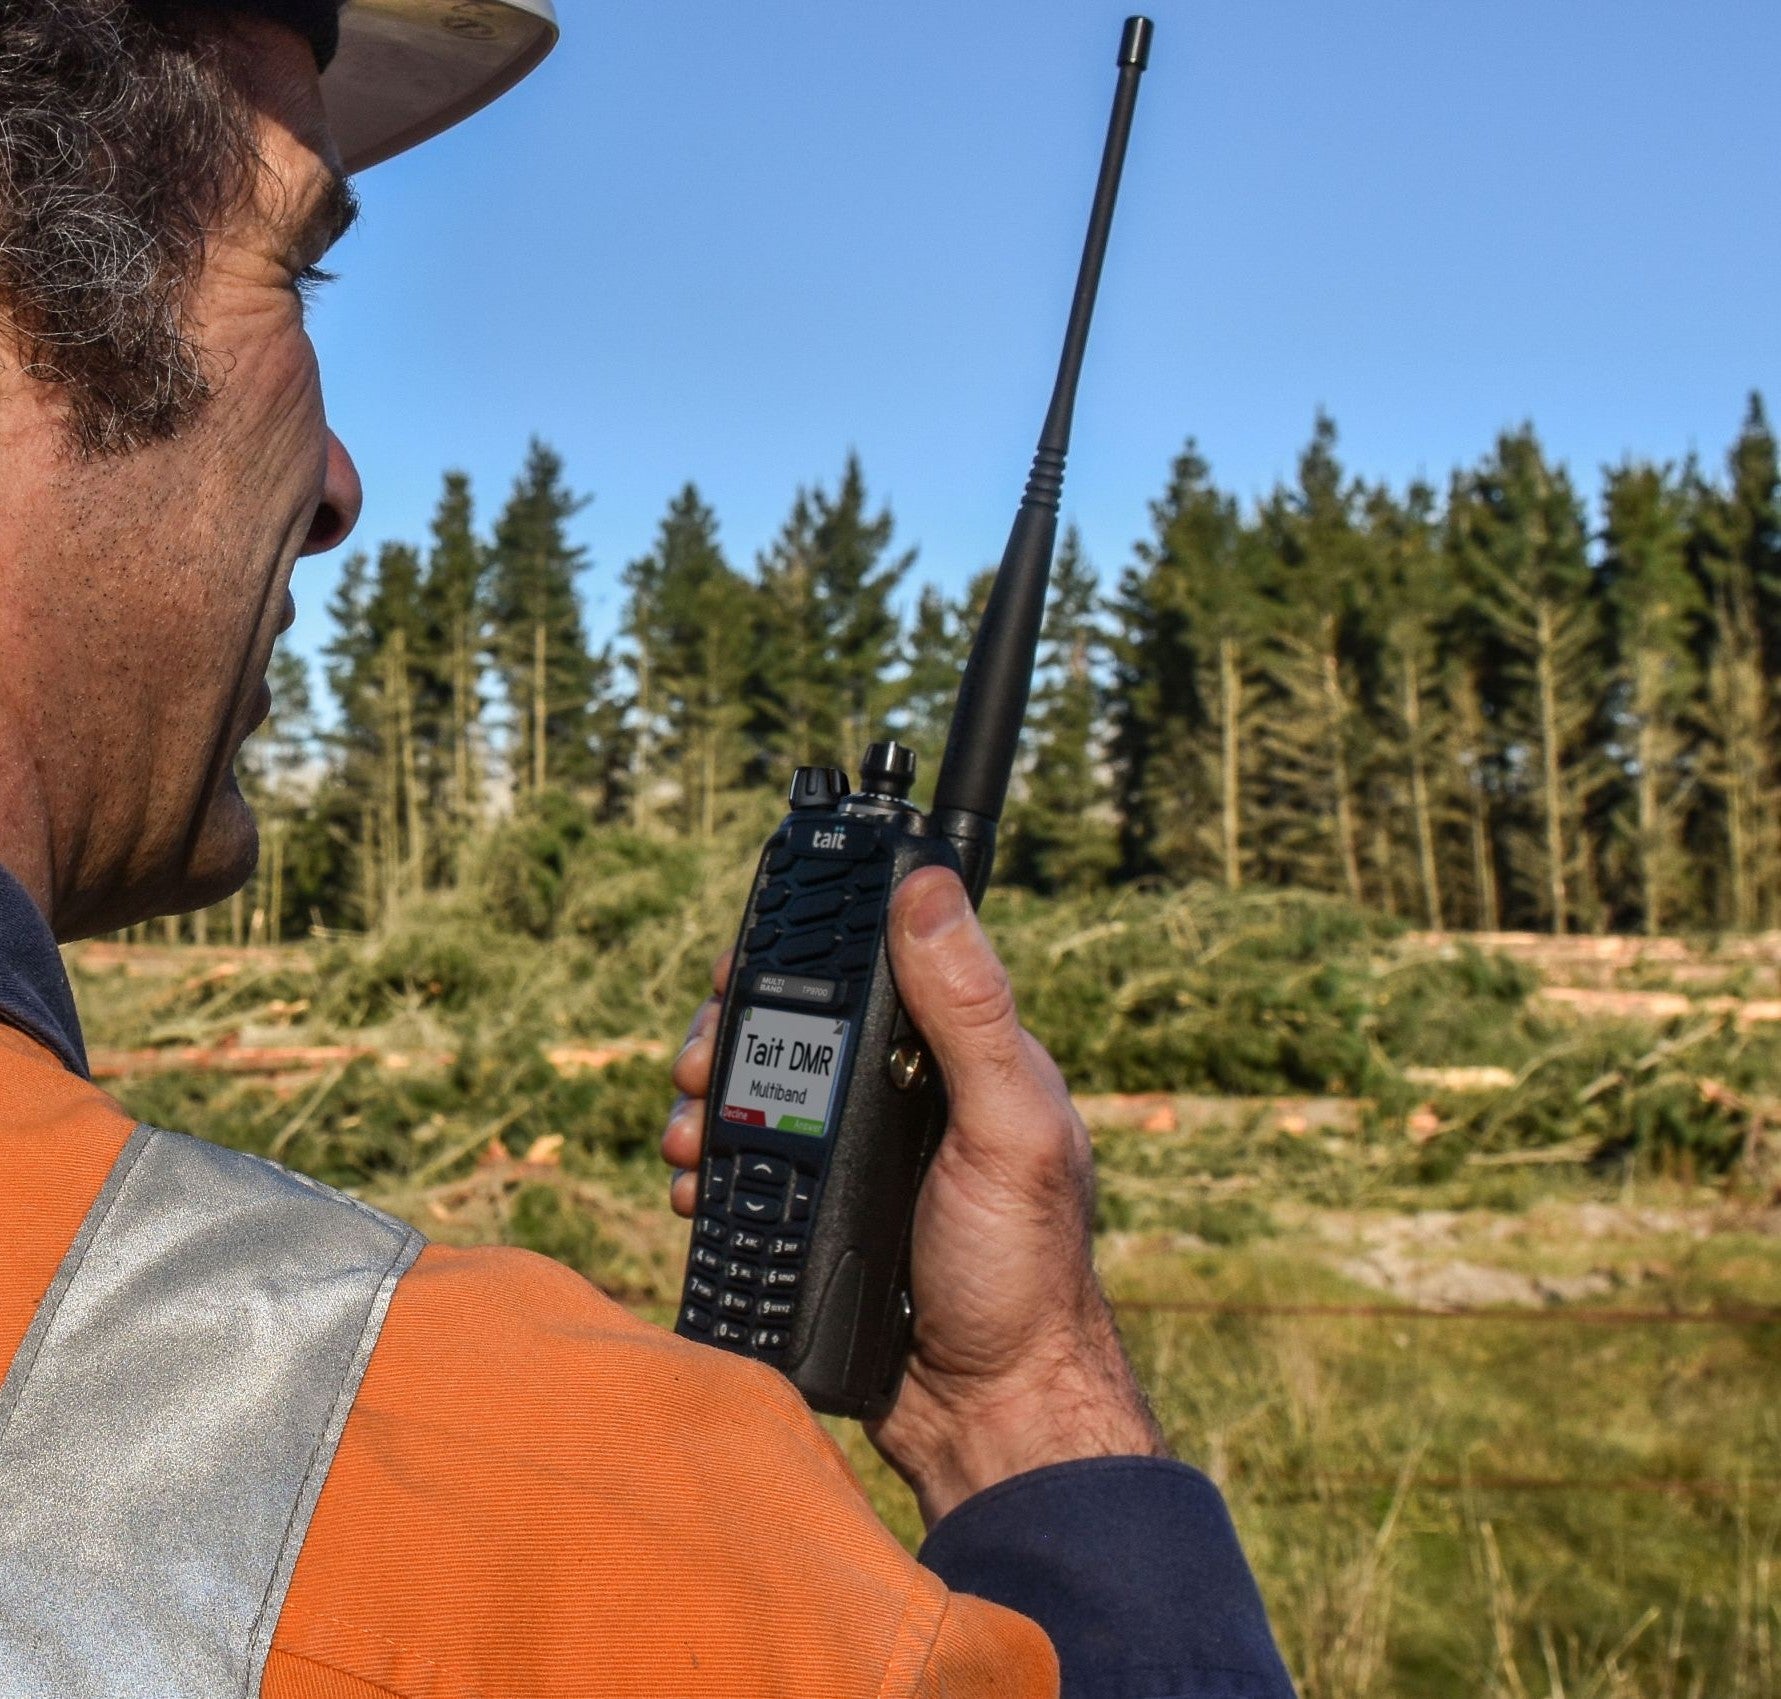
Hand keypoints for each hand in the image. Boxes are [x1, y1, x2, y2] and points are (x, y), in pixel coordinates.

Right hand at [663, 867, 1165, 1524]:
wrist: (988, 1411)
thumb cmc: (1023, 1271)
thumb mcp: (1007, 1128)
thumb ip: (971, 1013)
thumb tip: (929, 889)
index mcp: (953, 1057)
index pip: (865, 970)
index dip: (796, 958)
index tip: (734, 966)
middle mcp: (901, 1097)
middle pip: (791, 1031)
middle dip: (729, 1037)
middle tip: (694, 1062)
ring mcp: (855, 1157)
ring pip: (757, 1099)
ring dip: (705, 1106)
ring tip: (688, 1137)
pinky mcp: (817, 1213)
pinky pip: (746, 1171)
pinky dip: (710, 1170)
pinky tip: (697, 1186)